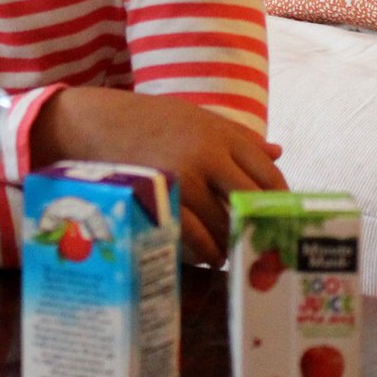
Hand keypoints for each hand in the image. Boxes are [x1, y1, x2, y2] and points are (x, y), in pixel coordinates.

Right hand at [28, 86, 287, 264]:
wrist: (96, 124)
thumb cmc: (150, 121)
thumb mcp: (197, 119)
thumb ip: (238, 137)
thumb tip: (278, 152)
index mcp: (222, 135)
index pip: (268, 173)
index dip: (280, 201)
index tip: (280, 218)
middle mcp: (208, 155)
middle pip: (250, 200)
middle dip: (257, 225)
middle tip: (260, 243)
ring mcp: (184, 178)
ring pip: (224, 223)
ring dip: (231, 244)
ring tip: (232, 254)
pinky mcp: (163, 199)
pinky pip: (195, 236)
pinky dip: (208, 252)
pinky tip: (210, 258)